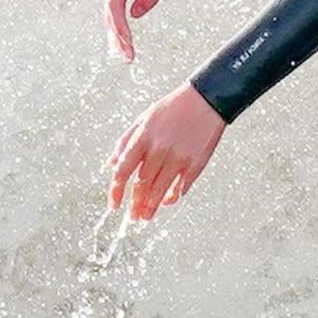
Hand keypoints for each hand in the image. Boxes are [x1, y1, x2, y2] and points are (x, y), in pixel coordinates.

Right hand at [105, 0, 189, 61]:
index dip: (119, 27)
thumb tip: (135, 15)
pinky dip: (116, 20)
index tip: (127, 44)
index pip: (115, 5)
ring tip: (122, 54)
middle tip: (126, 58)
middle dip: (117, 36)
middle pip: (110, 11)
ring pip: (110, 9)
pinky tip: (120, 36)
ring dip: (114, 31)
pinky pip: (114, 3)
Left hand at [108, 84, 226, 220]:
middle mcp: (159, 150)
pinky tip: (167, 202)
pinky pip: (182, 186)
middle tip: (132, 218)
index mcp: (143, 138)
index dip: (116, 191)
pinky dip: (173, 196)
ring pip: (160, 189)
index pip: (123, 171)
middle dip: (135, 204)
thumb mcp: (144, 119)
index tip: (114, 205)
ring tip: (145, 217)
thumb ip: (125, 142)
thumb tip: (111, 164)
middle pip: (141, 185)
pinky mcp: (196, 162)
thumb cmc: (172, 108)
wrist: (206, 99)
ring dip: (151, 206)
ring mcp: (179, 157)